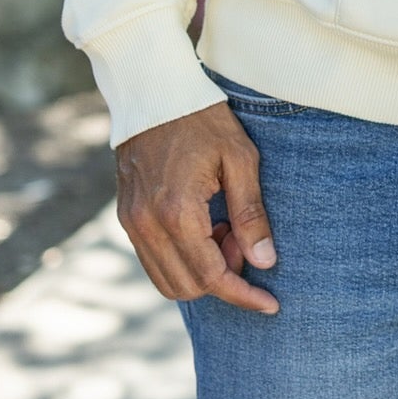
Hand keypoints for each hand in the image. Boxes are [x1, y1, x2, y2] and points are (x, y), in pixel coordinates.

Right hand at [116, 103, 278, 315]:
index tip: (270, 304)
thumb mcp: (240, 160)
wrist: (154, 94)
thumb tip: (265, 262)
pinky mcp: (127, 217)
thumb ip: (251, 214)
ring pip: (167, 280)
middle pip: (187, 287)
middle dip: (223, 279)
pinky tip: (206, 226)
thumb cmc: (203, 120)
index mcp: (176, 212)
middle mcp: (146, 225)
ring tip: (226, 230)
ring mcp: (131, 223)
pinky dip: (183, 258)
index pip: (211, 277)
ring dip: (201, 271)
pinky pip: (154, 260)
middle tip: (245, 242)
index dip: (243, 296)